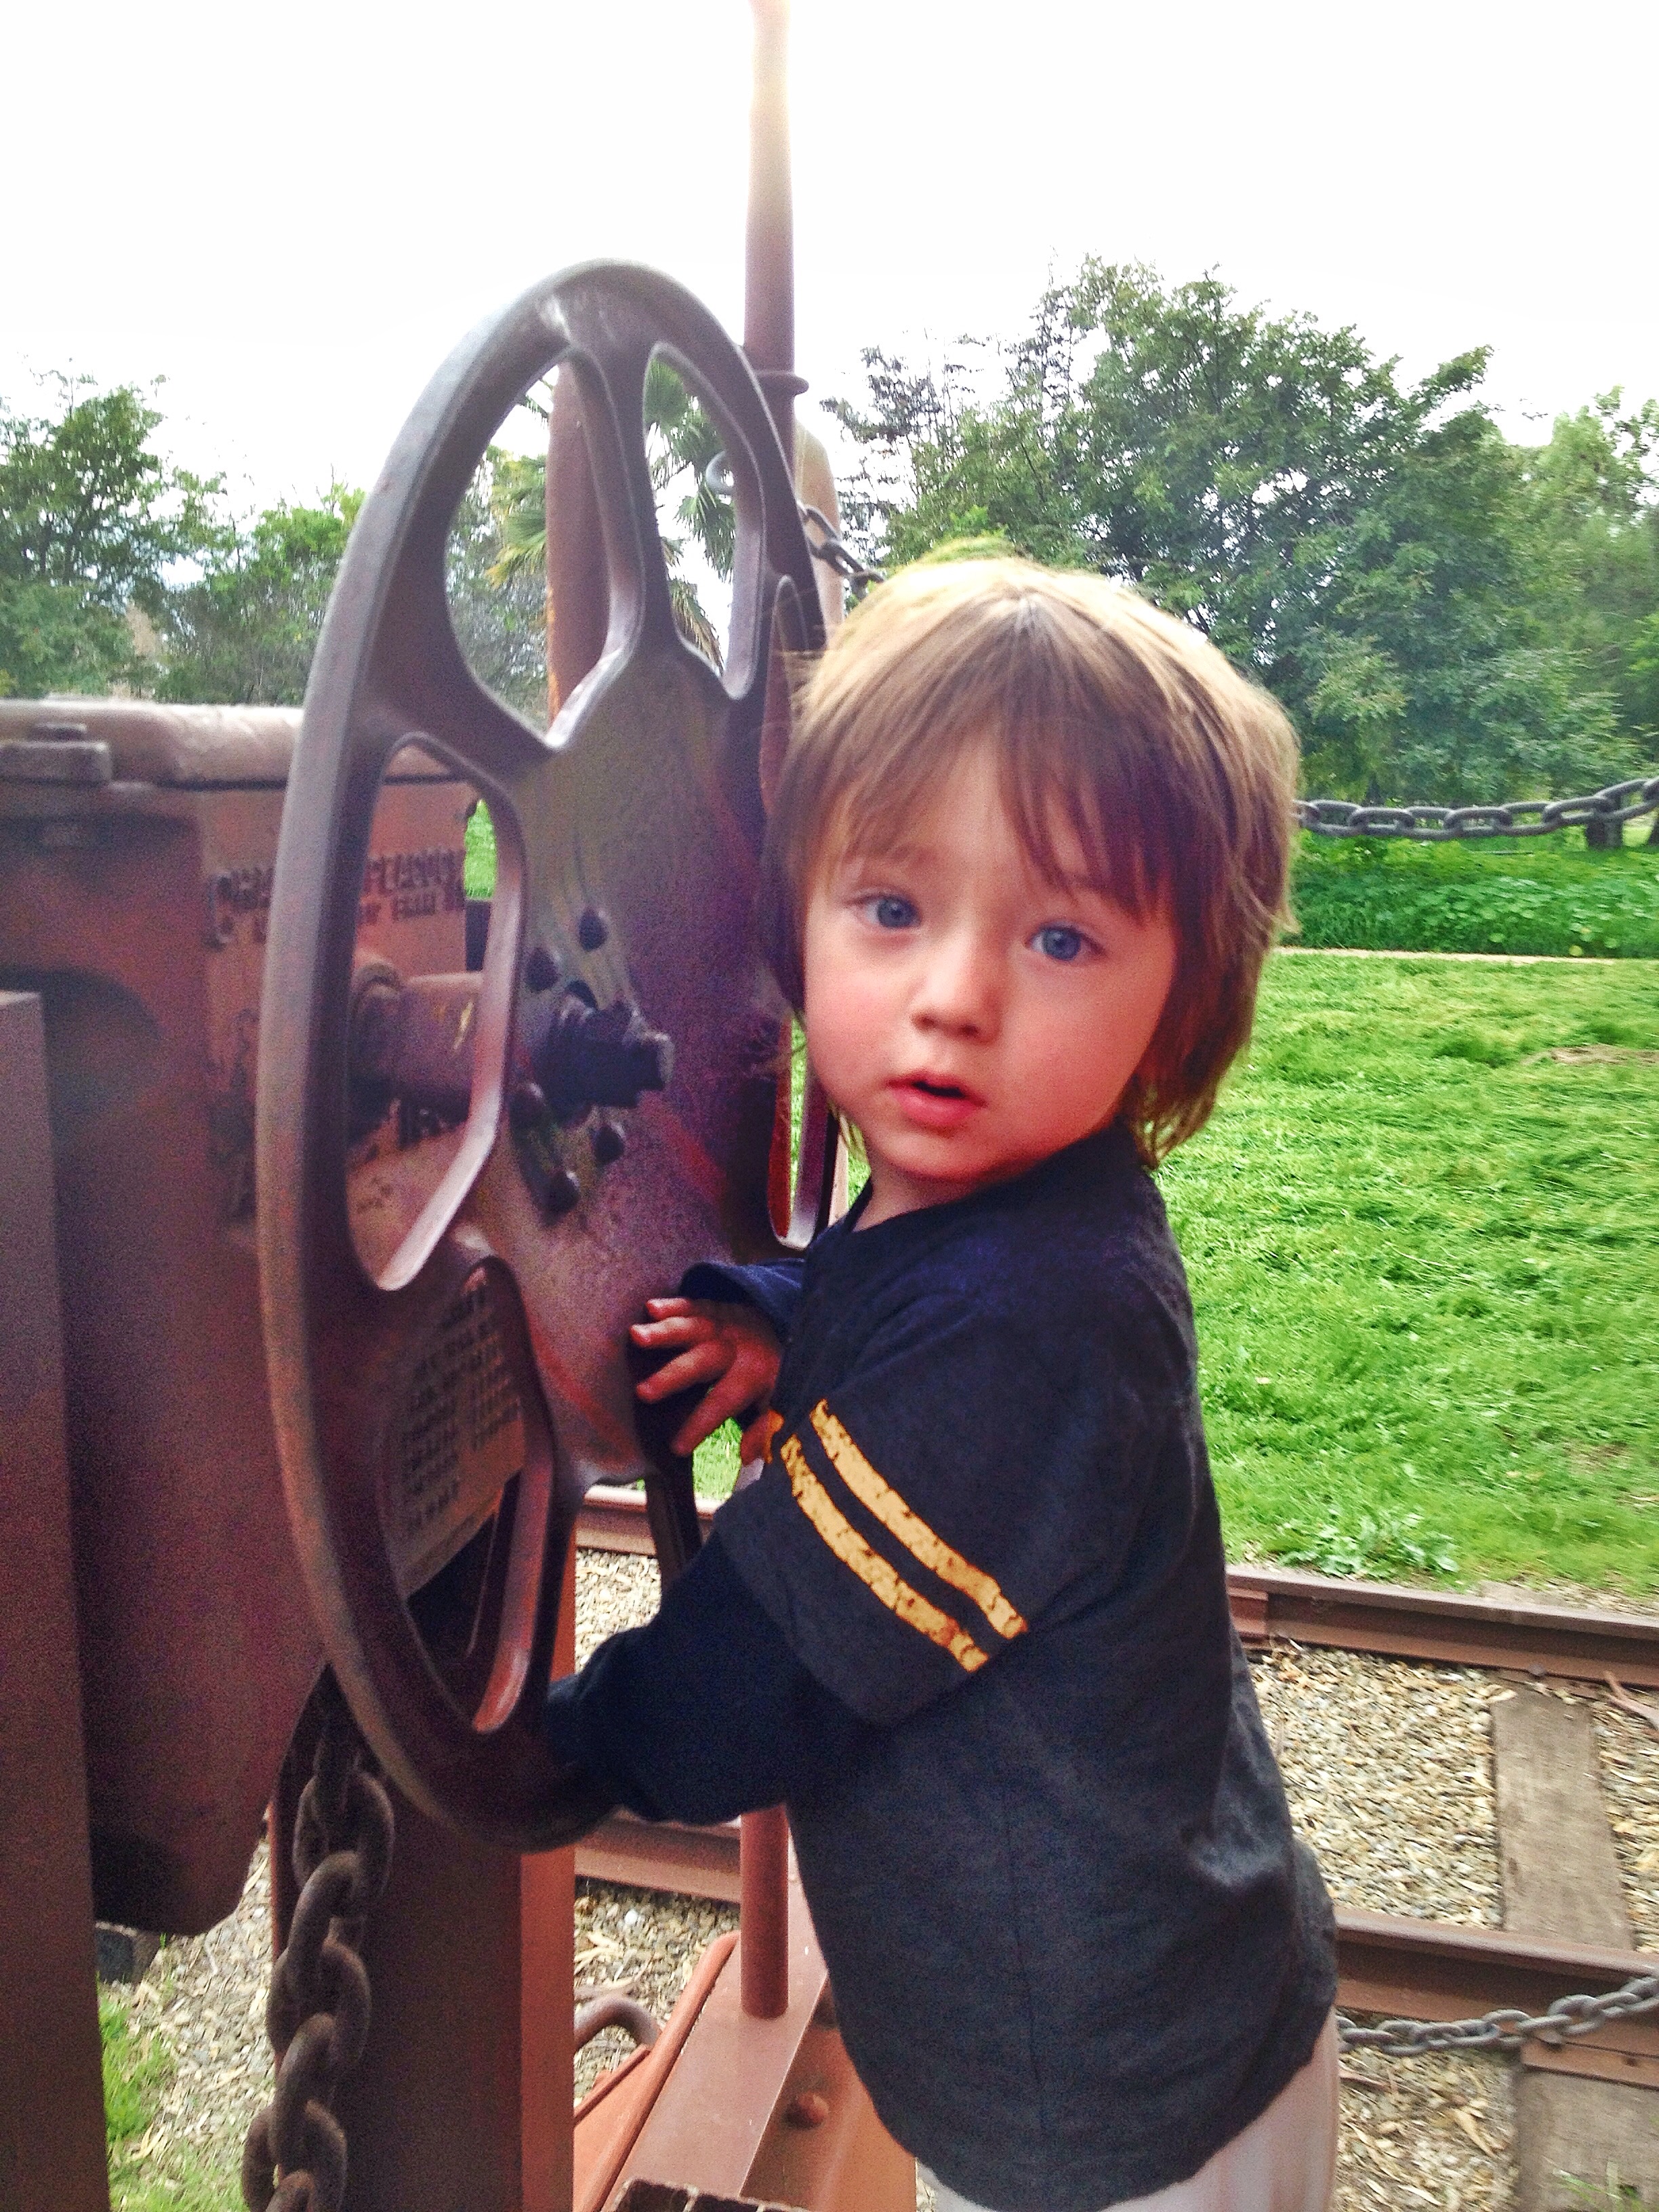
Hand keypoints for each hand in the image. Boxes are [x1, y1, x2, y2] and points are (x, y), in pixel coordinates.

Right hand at [630, 1297, 783, 1458]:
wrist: (784, 1323)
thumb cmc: (772, 1370)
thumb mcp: (778, 1401)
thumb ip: (765, 1428)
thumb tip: (746, 1456)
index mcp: (752, 1375)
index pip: (722, 1403)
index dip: (700, 1425)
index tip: (676, 1448)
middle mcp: (735, 1349)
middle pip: (702, 1362)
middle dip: (672, 1376)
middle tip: (642, 1393)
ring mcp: (723, 1325)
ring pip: (694, 1328)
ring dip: (666, 1332)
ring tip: (636, 1336)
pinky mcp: (714, 1308)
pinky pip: (694, 1304)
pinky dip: (673, 1305)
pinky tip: (651, 1308)